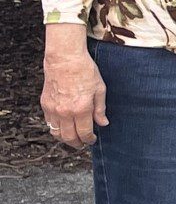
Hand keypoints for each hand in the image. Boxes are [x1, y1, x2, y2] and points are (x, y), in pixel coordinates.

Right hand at [42, 25, 107, 147]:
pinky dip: (55, 128)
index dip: (89, 139)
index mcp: (81, 109)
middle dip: (77, 143)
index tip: (92, 140)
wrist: (64, 59)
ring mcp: (53, 109)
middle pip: (69, 137)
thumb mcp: (100, 89)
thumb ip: (100, 109)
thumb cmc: (84, 70)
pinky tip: (63, 126)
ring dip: (64, 138)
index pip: (84, 133)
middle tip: (82, 144)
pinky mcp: (45, 104)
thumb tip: (103, 123)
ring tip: (72, 138)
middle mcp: (65, 112)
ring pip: (56, 133)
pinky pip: (49, 122)